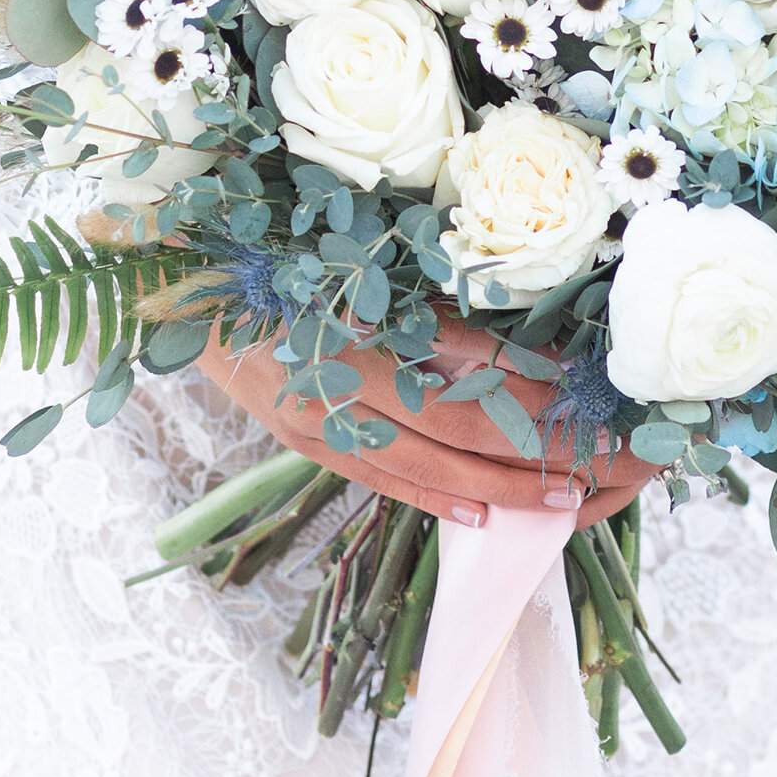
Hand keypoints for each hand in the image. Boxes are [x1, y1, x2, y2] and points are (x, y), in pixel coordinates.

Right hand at [197, 309, 655, 532]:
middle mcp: (340, 385)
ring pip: (426, 466)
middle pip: (456, 428)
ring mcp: (321, 421)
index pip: (462, 372)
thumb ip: (427, 311)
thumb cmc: (274, 260)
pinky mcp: (308, 442)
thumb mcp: (351, 270)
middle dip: (531, 451)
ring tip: (561, 500)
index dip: (529, 393)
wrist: (178, 286)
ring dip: (499, 486)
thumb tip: (510, 348)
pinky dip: (435, 498)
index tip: (588, 401)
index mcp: (358, 330)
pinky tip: (482, 516)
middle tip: (598, 464)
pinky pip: (381, 479)